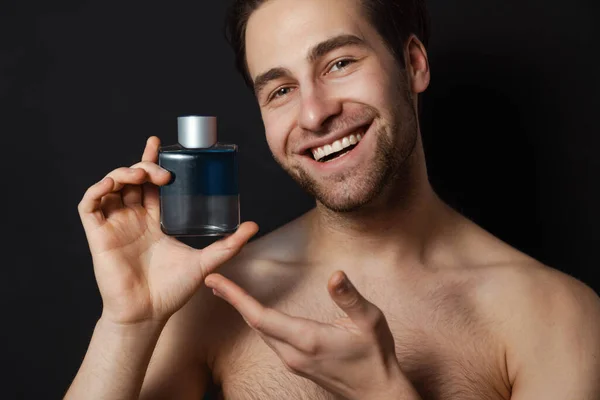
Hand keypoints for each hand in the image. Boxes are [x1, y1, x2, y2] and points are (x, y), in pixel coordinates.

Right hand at [78, 136, 258, 325]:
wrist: (148, 314)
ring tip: (139, 174)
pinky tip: (112, 183)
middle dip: (143, 165)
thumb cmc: (172, 290)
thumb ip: (229, 245)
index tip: (160, 143)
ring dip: (122, 173)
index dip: (152, 161)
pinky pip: (89, 205)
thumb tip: (254, 225)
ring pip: (110, 187)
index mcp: (154, 221)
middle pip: (132, 180)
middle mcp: (133, 219)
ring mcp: (115, 226)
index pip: (150, 184)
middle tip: (162, 170)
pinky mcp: (98, 235)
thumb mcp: (205, 262)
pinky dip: (97, 189)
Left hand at [204, 271, 418, 399]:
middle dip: (232, 300)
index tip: (216, 282)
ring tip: (229, 292)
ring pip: (260, 333)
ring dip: (243, 311)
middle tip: (214, 280)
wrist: (377, 392)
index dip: (235, 297)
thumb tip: (335, 275)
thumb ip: (349, 298)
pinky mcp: (296, 364)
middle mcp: (293, 352)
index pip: (260, 316)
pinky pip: (270, 340)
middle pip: (254, 324)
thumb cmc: (374, 355)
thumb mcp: (369, 321)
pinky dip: (257, 321)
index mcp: (307, 338)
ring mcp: (293, 361)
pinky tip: (257, 313)